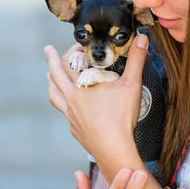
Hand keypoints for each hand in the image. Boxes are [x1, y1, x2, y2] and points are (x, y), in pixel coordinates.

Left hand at [44, 34, 149, 166]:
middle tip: (48, 50)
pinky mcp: (75, 129)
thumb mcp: (131, 84)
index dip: (72, 50)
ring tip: (49, 77)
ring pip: (54, 95)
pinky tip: (68, 105)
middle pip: (55, 76)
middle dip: (51, 60)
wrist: (113, 149)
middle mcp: (71, 100)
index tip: (78, 44)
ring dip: (51, 83)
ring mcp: (70, 115)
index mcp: (80, 86)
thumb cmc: (120, 117)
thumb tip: (141, 38)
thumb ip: (136, 60)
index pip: (70, 62)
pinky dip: (63, 103)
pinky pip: (64, 112)